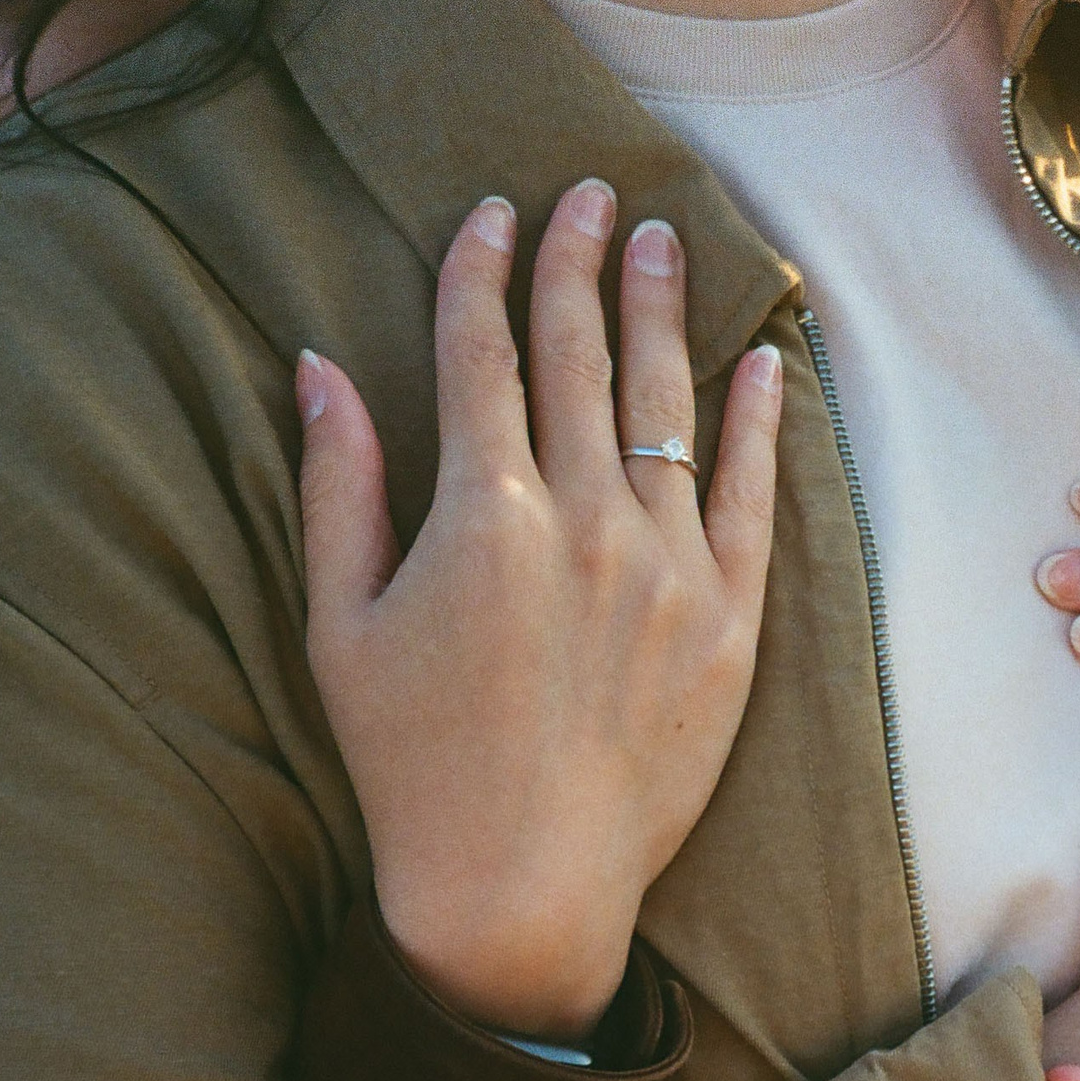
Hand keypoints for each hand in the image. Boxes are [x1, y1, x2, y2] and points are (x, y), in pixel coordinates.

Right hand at [296, 183, 781, 1039]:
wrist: (521, 887)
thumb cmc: (413, 765)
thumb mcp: (341, 624)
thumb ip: (337, 486)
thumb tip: (316, 365)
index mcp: (481, 513)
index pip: (481, 353)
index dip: (482, 270)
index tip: (491, 211)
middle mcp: (584, 520)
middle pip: (581, 356)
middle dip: (579, 262)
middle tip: (590, 193)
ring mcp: (668, 568)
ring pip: (667, 406)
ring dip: (663, 312)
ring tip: (662, 241)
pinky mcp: (730, 621)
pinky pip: (751, 496)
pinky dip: (760, 422)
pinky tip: (763, 361)